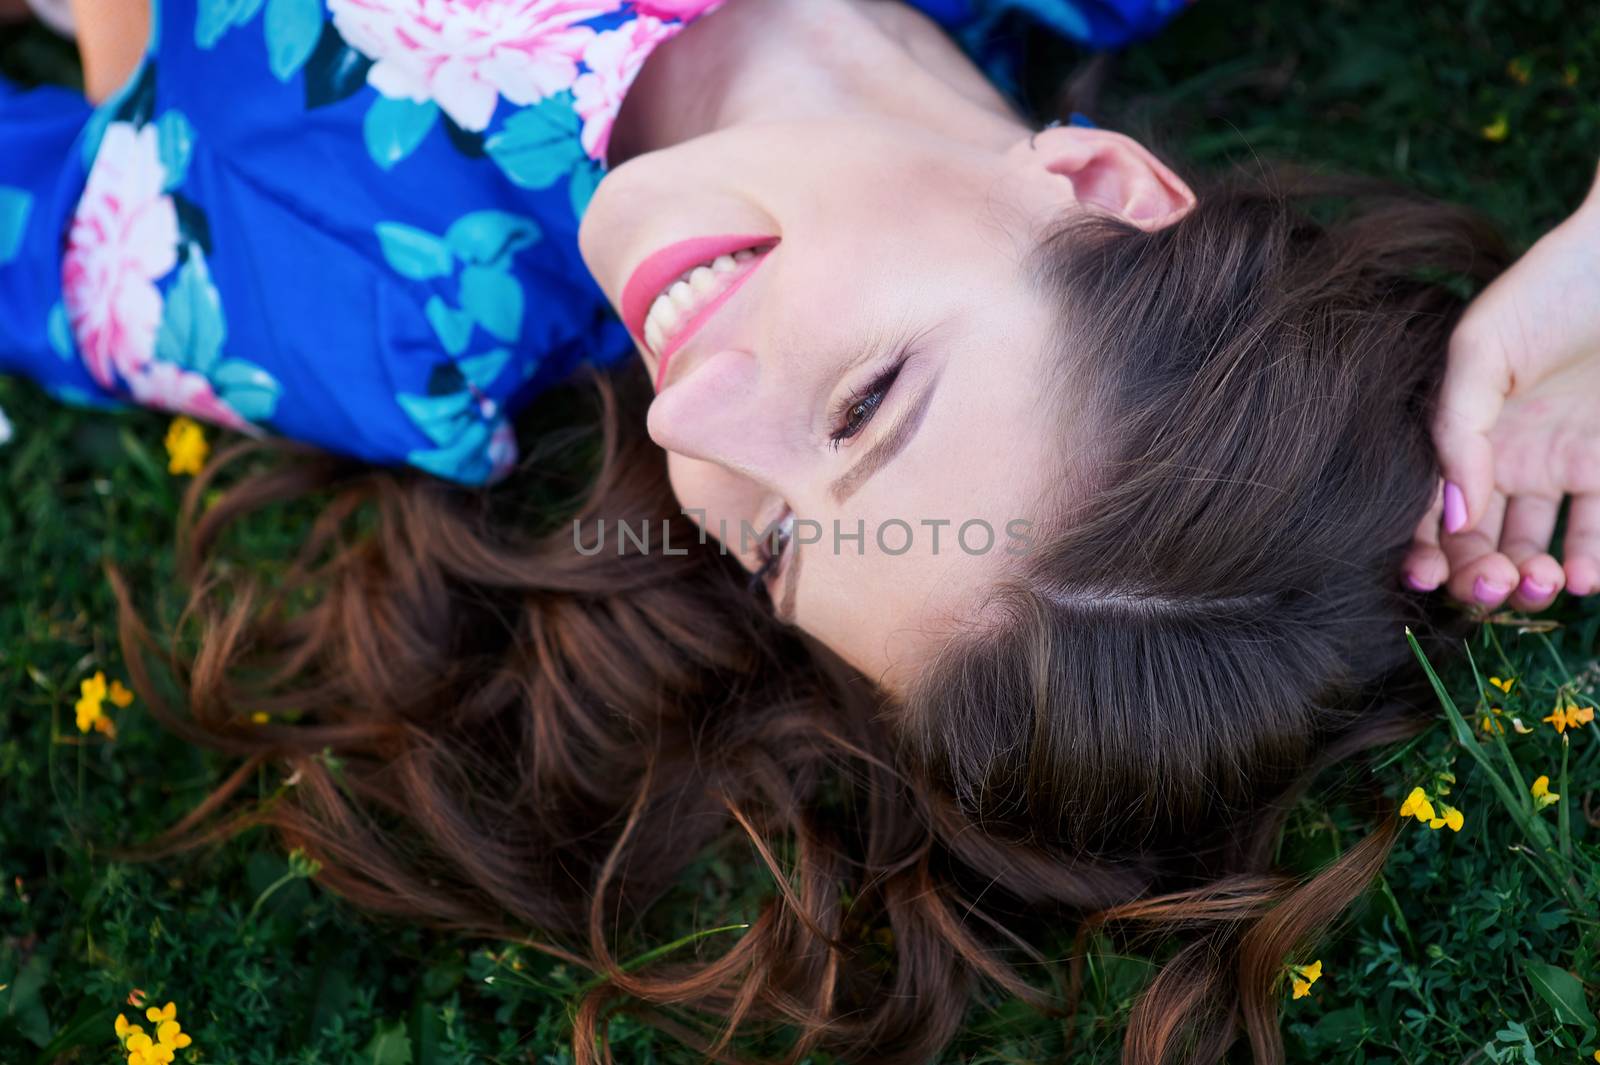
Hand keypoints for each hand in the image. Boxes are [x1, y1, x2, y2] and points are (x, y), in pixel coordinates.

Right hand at [1405, 163, 1599, 610]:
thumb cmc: (1549, 291)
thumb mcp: (1479, 351)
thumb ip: (1455, 432)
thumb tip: (1452, 516)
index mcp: (1459, 437)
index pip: (1429, 512)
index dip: (1423, 553)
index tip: (1426, 576)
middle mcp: (1505, 462)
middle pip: (1479, 544)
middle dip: (1478, 577)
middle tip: (1492, 585)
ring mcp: (1561, 468)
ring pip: (1535, 551)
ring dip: (1531, 582)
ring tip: (1541, 583)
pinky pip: (1597, 533)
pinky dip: (1588, 565)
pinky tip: (1581, 575)